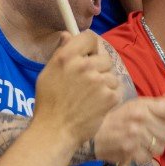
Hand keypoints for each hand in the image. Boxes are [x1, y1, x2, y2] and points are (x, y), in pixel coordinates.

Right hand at [32, 31, 122, 148]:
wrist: (55, 130)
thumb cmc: (49, 102)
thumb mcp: (48, 72)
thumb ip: (61, 52)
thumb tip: (68, 35)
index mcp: (67, 57)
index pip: (90, 37)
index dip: (91, 46)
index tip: (89, 55)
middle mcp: (85, 66)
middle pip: (105, 58)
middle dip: (99, 68)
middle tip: (88, 82)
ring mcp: (99, 81)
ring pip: (112, 75)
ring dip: (105, 84)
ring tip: (91, 97)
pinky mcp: (110, 96)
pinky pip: (116, 90)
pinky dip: (109, 98)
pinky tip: (96, 105)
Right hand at [92, 96, 164, 165]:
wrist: (94, 134)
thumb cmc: (116, 118)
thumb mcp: (134, 105)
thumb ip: (155, 103)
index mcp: (142, 106)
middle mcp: (141, 119)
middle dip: (162, 135)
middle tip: (152, 134)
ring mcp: (136, 136)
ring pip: (160, 147)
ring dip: (153, 147)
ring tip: (143, 143)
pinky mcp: (130, 151)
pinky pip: (148, 157)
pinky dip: (143, 156)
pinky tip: (136, 150)